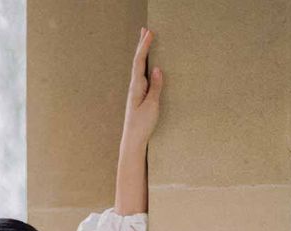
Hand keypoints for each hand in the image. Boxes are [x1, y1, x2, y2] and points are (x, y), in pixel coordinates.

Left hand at [122, 27, 162, 147]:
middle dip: (142, 46)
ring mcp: (136, 92)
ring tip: (145, 42)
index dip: (144, 47)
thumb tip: (158, 69)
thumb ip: (155, 87)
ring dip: (143, 54)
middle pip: (138, 62)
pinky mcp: (139, 98)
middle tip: (145, 30)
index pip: (140, 62)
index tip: (149, 32)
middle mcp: (134, 88)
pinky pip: (142, 76)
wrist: (133, 141)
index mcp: (136, 87)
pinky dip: (145, 66)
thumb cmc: (142, 125)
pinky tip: (148, 65)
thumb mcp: (152, 106)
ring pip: (139, 68)